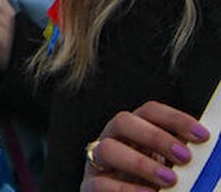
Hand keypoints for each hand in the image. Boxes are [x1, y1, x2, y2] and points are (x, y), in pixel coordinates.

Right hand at [82, 101, 207, 190]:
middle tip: (184, 157)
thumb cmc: (155, 183)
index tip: (201, 135)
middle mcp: (114, 140)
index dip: (175, 119)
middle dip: (155, 137)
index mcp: (135, 131)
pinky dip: (125, 189)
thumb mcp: (170, 165)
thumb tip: (205, 152)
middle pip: (123, 121)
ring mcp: (99, 162)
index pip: (149, 111)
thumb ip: (180, 157)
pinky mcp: (91, 185)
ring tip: (169, 180)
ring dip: (140, 163)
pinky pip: (100, 183)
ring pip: (107, 148)